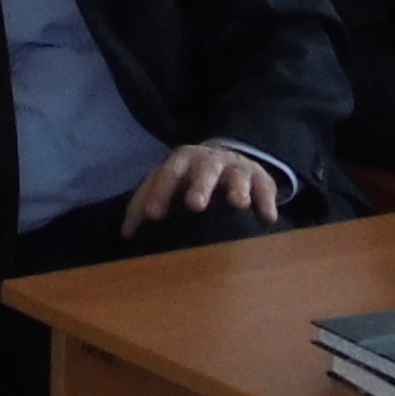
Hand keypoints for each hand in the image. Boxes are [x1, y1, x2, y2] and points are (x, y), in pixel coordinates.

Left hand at [120, 142, 283, 233]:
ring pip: (237, 175)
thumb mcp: (167, 184)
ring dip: (237, 189)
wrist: (228, 161)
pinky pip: (265, 188)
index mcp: (182, 161)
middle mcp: (210, 161)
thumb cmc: (189, 179)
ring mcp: (237, 168)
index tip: (153, 215)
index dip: (161, 192)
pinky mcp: (261, 179)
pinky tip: (267, 218)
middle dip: (200, 186)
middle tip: (195, 205)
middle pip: (204, 170)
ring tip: (238, 204)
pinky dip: (266, 202)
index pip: (168, 173)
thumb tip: (128, 234)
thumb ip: (144, 205)